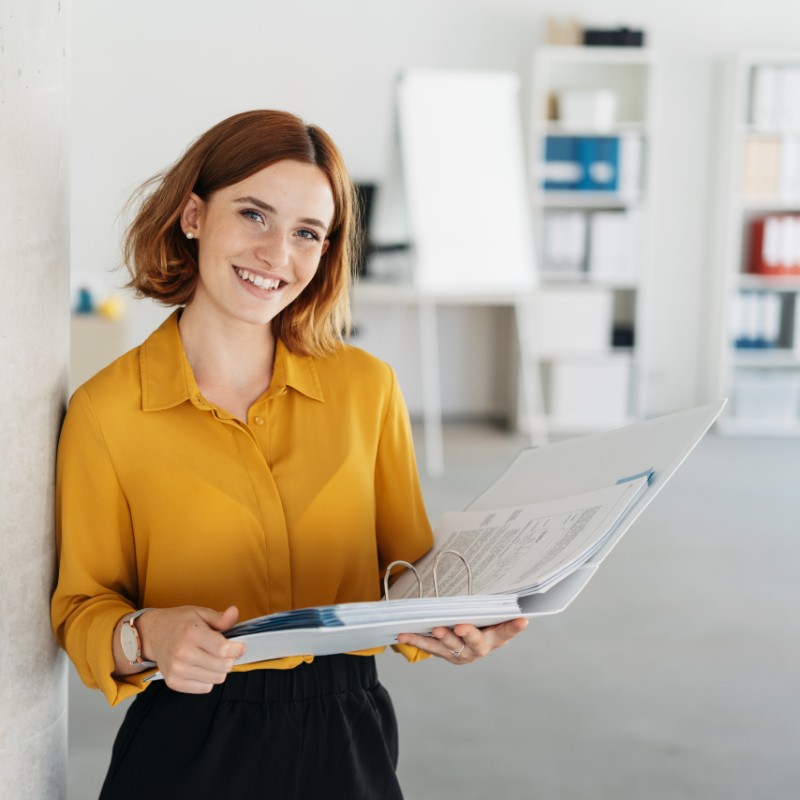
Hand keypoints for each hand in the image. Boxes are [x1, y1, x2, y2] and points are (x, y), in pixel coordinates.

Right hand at [134, 605, 246, 692]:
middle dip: (230, 659)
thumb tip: (234, 612)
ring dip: (220, 670)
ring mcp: (176, 669)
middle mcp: (182, 652)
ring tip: (213, 659)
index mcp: (191, 632)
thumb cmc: (180, 622)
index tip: (241, 646)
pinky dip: (208, 679)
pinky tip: (202, 667)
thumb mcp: (201, 613)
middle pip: (222, 666)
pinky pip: (204, 688)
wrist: (154, 634)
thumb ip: (220, 618)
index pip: (223, 649)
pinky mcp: (173, 682)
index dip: (237, 649)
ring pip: (216, 679)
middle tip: (227, 652)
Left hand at [396, 617, 527, 664]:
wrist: (467, 643)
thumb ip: (491, 607)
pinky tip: (404, 634)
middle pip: (475, 643)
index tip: (522, 619)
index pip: (507, 631)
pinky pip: (430, 647)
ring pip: (450, 647)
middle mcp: (479, 649)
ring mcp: (461, 654)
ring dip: (440, 638)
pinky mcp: (444, 654)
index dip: (514, 627)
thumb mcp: (489, 615)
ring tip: (434, 629)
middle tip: (461, 627)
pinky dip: (417, 640)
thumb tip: (501, 580)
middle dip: (468, 634)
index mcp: (495, 637)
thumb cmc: (481, 623)